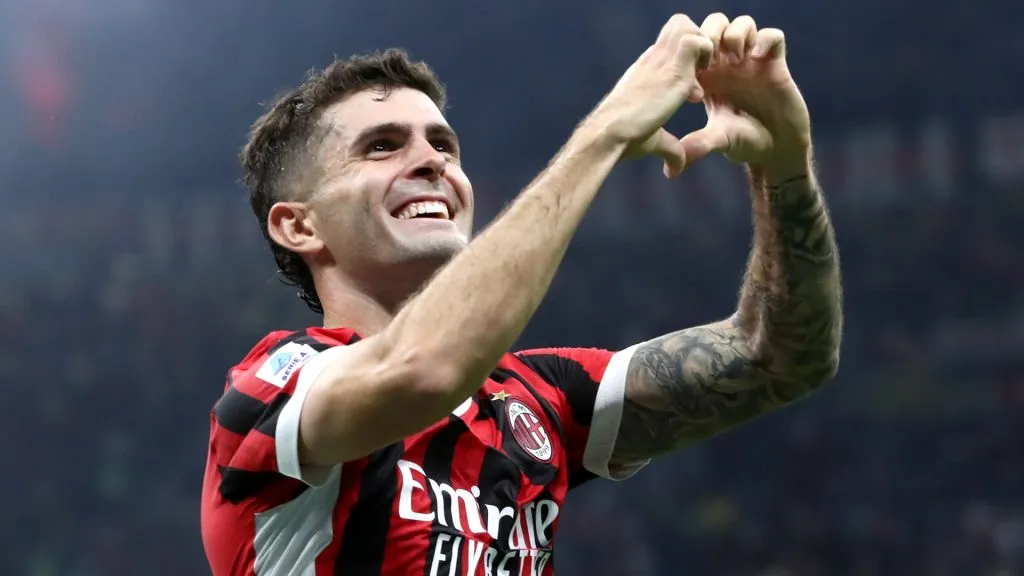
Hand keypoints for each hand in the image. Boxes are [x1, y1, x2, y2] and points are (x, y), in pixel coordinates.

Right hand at [589, 14, 713, 177]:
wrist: (610, 134)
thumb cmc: (624, 140)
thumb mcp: (652, 141)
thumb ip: (669, 149)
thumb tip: (676, 170)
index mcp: (647, 72)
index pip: (670, 47)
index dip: (687, 65)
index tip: (691, 95)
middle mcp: (653, 60)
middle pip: (678, 25)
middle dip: (698, 45)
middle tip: (703, 76)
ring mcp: (661, 61)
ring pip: (687, 25)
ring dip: (703, 48)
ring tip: (703, 78)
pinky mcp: (672, 69)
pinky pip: (697, 40)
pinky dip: (706, 57)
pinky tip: (699, 88)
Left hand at [677, 14, 811, 178]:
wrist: (777, 150)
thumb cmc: (745, 144)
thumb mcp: (719, 141)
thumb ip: (698, 145)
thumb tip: (671, 171)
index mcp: (708, 77)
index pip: (694, 45)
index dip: (691, 48)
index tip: (694, 69)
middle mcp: (729, 65)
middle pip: (715, 25)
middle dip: (711, 33)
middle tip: (712, 56)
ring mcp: (753, 62)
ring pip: (742, 24)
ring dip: (736, 33)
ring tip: (736, 57)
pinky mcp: (776, 64)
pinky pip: (772, 36)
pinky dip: (764, 39)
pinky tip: (757, 59)